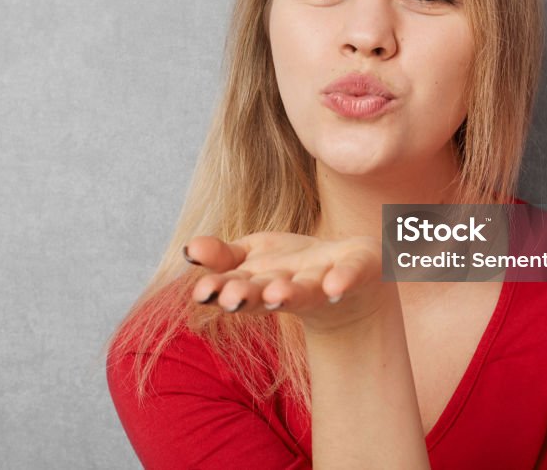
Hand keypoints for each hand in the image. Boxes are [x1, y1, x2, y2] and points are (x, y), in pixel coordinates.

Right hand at [183, 233, 390, 332]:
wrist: (345, 277)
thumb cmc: (289, 267)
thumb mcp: (250, 256)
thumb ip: (220, 255)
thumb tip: (189, 249)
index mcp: (259, 284)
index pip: (233, 286)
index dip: (218, 290)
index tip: (201, 292)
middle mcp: (289, 289)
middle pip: (265, 294)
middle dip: (249, 296)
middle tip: (233, 298)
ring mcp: (323, 281)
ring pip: (305, 291)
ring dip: (290, 294)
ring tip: (277, 294)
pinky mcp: (357, 269)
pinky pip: (351, 273)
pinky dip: (343, 280)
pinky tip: (335, 286)